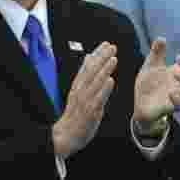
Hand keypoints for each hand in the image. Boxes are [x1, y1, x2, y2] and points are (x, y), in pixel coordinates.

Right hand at [52, 43, 117, 159]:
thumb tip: (89, 57)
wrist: (65, 136)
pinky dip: (104, 89)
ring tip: (113, 59)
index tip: (105, 44)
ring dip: (104, 70)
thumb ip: (85, 75)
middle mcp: (81, 91)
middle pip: (91, 72)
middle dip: (102, 58)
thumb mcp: (78, 91)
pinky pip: (98, 99)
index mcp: (78, 86)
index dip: (96, 55)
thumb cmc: (75, 113)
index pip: (87, 67)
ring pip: (95, 83)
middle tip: (112, 46)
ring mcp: (85, 101)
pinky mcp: (90, 111)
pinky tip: (111, 80)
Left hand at [133, 38, 179, 131]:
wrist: (139, 103)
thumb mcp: (150, 66)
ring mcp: (179, 95)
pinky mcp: (172, 107)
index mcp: (178, 72)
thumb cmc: (148, 84)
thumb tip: (161, 38)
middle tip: (178, 58)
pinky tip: (171, 93)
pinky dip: (178, 99)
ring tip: (176, 72)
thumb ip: (156, 53)